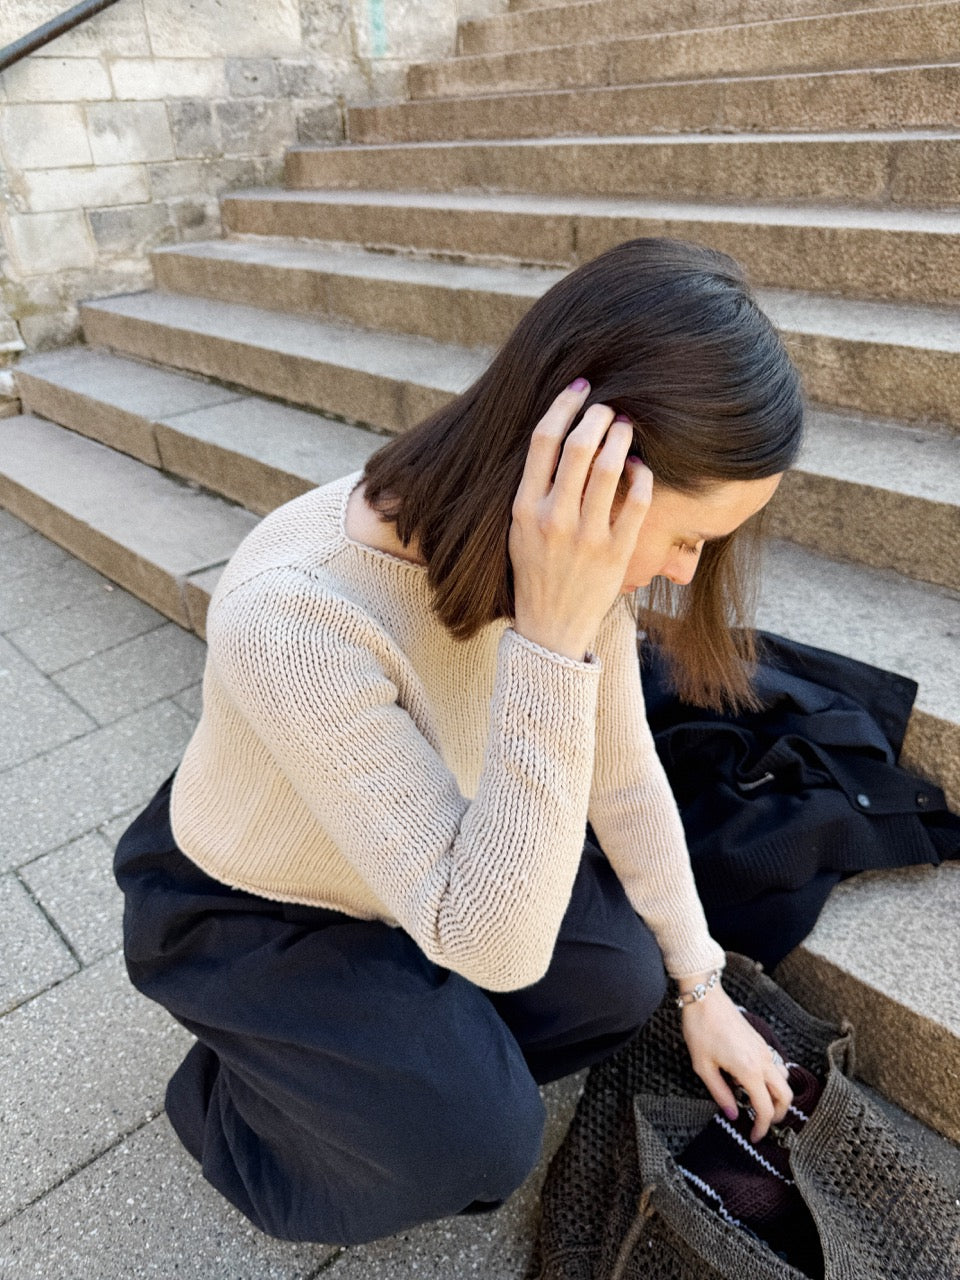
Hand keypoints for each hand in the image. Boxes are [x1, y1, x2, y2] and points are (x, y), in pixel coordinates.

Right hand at [508, 379, 651, 660]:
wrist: (549, 630)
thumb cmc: (535, 573)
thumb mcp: (518, 530)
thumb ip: (534, 489)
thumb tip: (558, 438)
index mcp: (524, 508)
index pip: (543, 441)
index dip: (563, 405)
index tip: (579, 390)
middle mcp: (553, 519)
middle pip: (578, 446)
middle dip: (597, 416)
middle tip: (609, 407)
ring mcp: (586, 536)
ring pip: (608, 468)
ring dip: (622, 438)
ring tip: (627, 426)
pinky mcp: (616, 552)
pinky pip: (636, 500)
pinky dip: (641, 475)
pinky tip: (640, 466)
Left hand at [679, 979, 793, 1142]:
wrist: (706, 998)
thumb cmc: (700, 1030)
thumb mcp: (703, 1066)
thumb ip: (720, 1093)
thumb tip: (733, 1114)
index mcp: (749, 1070)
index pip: (765, 1108)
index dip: (762, 1127)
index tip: (755, 1137)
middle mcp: (763, 1061)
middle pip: (786, 1096)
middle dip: (778, 1115)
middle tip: (761, 1124)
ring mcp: (764, 1050)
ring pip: (784, 1080)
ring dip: (777, 1096)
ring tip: (756, 1103)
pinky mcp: (761, 1042)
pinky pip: (776, 1066)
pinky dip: (772, 1080)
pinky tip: (751, 1080)